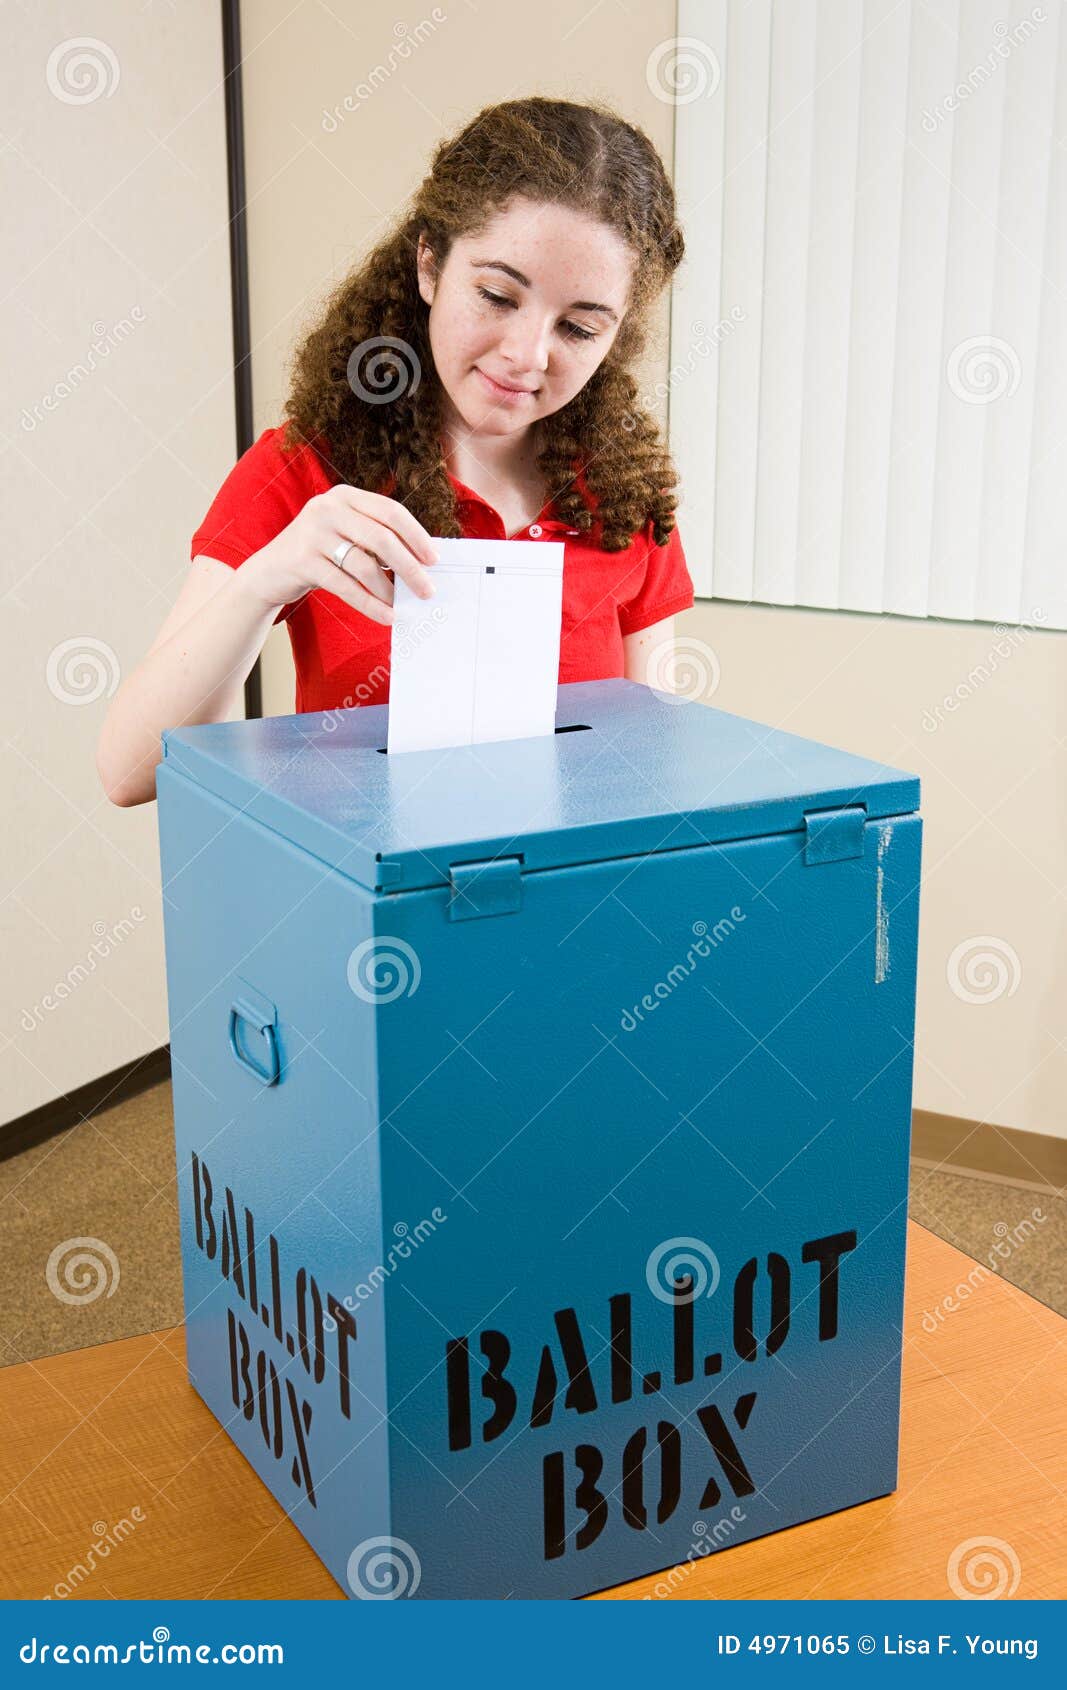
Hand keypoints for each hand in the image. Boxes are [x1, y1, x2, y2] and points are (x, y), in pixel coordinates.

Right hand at [238, 484, 438, 624]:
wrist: (269, 572)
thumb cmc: (318, 554)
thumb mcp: (344, 534)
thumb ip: (374, 538)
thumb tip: (420, 562)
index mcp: (345, 496)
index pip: (390, 511)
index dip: (415, 536)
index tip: (433, 559)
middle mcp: (327, 508)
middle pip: (381, 537)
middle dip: (409, 566)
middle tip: (426, 589)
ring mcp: (312, 533)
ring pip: (363, 564)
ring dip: (388, 590)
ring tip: (402, 605)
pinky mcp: (302, 561)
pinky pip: (345, 586)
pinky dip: (369, 604)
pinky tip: (385, 616)